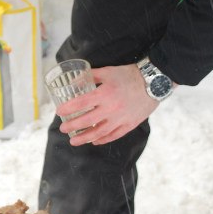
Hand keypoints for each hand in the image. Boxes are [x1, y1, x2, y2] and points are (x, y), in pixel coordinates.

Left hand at [56, 64, 171, 145]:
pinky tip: (94, 142)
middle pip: (87, 121)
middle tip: (63, 129)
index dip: (68, 109)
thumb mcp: (108, 72)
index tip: (59, 112)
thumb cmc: (129, 75)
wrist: (153, 83)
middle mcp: (111, 108)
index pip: (81, 104)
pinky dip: (102, 140)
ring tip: (73, 141)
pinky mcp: (129, 124)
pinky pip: (113, 135)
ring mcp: (120, 118)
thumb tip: (74, 81)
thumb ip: (90, 76)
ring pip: (99, 132)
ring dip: (84, 138)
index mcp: (104, 94)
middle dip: (72, 126)